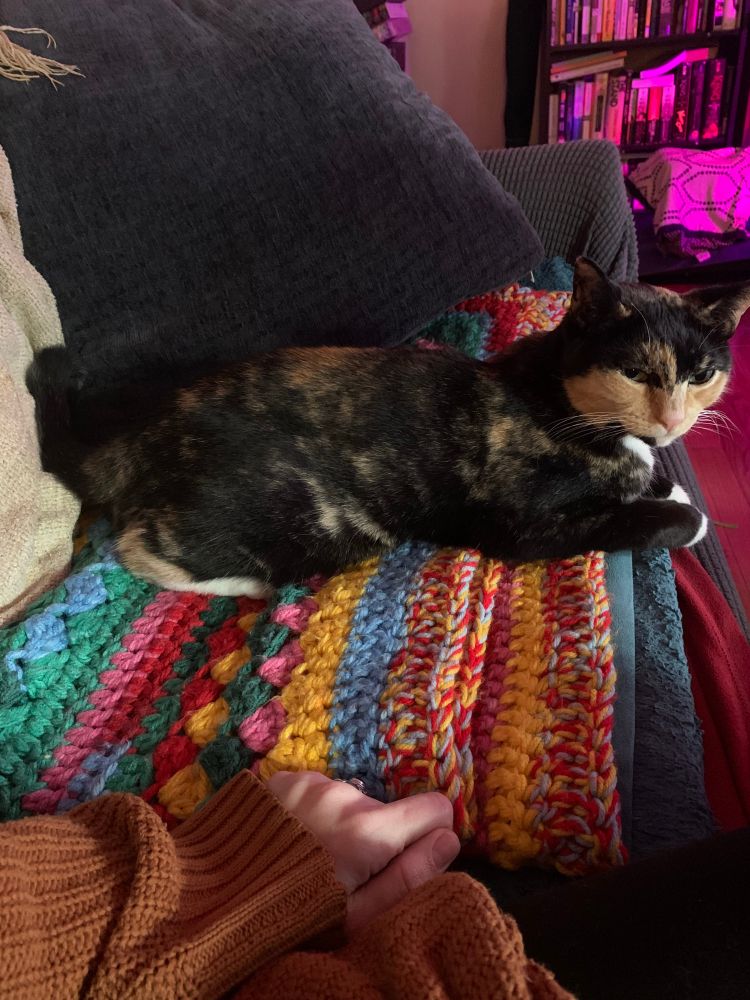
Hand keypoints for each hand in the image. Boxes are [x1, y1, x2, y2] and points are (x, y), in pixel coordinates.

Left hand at [267, 770, 459, 932]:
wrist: (215, 898)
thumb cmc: (294, 917)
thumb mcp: (358, 917)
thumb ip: (409, 877)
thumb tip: (450, 839)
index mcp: (368, 830)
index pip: (434, 808)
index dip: (428, 836)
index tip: (406, 858)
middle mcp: (344, 795)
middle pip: (386, 810)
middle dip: (375, 837)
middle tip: (341, 872)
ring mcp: (310, 782)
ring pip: (351, 799)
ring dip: (341, 822)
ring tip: (311, 857)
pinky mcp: (283, 778)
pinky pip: (318, 790)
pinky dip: (313, 811)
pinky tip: (291, 840)